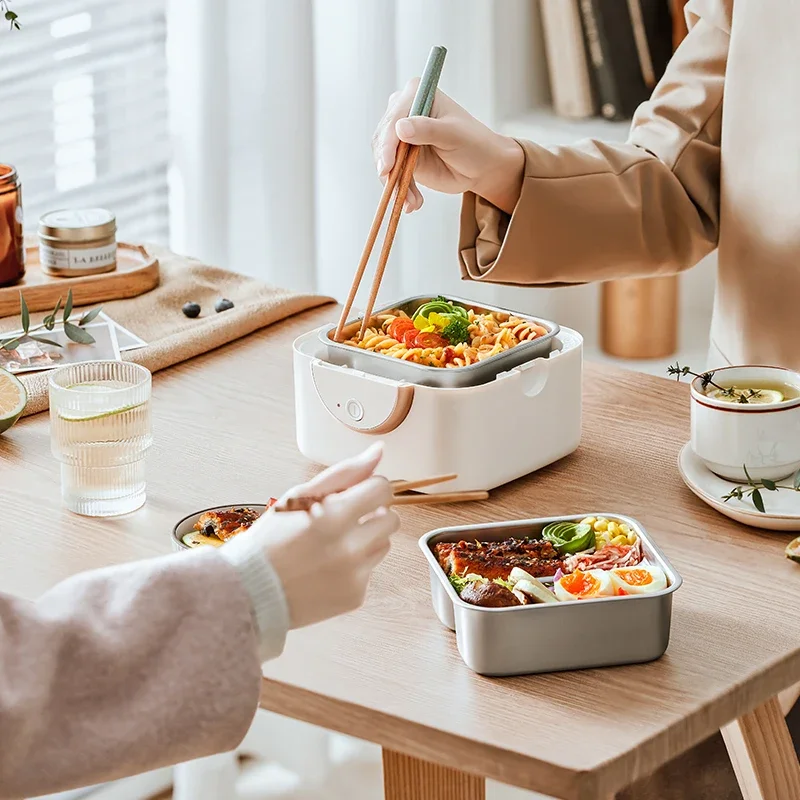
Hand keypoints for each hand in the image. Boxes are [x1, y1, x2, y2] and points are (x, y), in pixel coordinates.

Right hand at [255, 443, 398, 628]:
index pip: (383, 489)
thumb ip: (345, 473)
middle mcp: (349, 547)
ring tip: (334, 544)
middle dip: (373, 514)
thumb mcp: (299, 497)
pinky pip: (370, 571)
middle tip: (344, 519)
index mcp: (334, 516)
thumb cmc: (270, 540)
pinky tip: (328, 567)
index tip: (357, 494)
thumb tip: (377, 452)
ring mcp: (355, 574)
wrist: (248, 591)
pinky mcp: (355, 596)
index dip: (371, 488)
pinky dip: (355, 566)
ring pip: (384, 544)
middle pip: (391, 518)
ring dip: (367, 539)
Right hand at [372, 78, 524, 214]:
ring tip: (412, 201)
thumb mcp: (453, 134)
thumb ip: (427, 130)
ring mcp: (401, 137)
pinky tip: (413, 203)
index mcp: (416, 95)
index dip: (387, 143)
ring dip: (395, 183)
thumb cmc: (474, 144)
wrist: (481, 167)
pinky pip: (393, 175)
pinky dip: (401, 190)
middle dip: (388, 167)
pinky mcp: (402, 158)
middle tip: (395, 188)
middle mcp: (404, 112)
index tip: (386, 166)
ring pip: (385, 160)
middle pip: (383, 139)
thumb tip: (400, 128)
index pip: (394, 118)